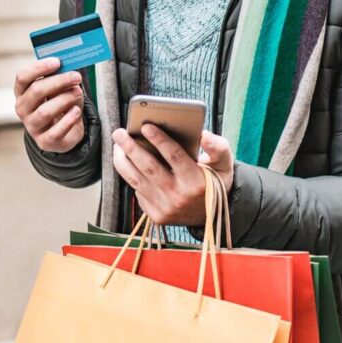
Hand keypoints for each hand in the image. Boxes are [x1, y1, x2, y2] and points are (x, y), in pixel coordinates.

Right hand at [14, 57, 84, 152]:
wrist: (65, 131)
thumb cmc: (59, 103)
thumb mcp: (58, 88)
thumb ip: (60, 77)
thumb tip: (70, 66)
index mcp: (22, 92)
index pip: (22, 77)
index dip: (39, 68)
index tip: (57, 62)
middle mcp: (23, 109)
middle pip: (36, 91)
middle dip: (59, 81)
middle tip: (76, 76)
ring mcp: (32, 126)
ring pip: (45, 111)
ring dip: (64, 99)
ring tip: (78, 92)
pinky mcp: (44, 141)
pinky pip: (56, 130)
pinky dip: (68, 119)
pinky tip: (76, 111)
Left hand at [112, 125, 233, 225]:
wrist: (213, 216)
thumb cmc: (215, 182)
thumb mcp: (224, 163)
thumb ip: (217, 147)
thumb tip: (203, 135)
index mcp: (196, 181)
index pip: (174, 156)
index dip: (159, 140)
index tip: (145, 126)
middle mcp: (178, 197)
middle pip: (149, 167)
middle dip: (131, 147)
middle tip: (119, 132)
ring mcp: (165, 208)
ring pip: (136, 181)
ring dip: (123, 161)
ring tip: (117, 145)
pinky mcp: (156, 216)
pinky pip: (138, 193)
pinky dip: (131, 176)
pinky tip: (127, 163)